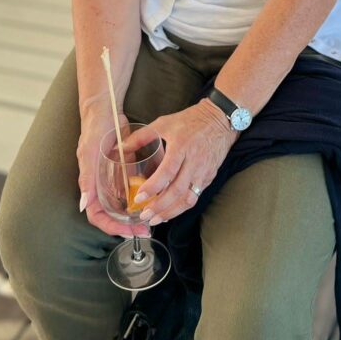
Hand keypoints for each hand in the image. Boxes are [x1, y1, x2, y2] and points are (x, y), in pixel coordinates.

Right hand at [76, 103, 149, 237]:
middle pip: (114, 213)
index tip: (127, 232)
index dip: (111, 226)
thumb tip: (84, 205)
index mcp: (91, 185)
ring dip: (138, 213)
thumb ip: (87, 178)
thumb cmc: (95, 129)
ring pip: (125, 203)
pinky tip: (157, 197)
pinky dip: (144, 195)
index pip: (98, 215)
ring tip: (153, 218)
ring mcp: (115, 178)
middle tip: (146, 229)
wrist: (107, 109)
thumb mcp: (90, 153)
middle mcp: (103, 185)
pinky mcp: (126, 169)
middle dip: (128, 225)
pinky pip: (135, 187)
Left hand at [122, 99, 237, 226]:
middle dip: (159, 207)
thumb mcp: (164, 123)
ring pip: (188, 199)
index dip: (153, 187)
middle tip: (144, 215)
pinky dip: (182, 206)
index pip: (167, 172)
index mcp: (181, 146)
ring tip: (156, 219)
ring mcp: (203, 171)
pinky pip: (195, 196)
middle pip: (177, 191)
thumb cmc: (190, 121)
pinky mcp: (209, 177)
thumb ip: (141, 137)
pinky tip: (170, 210)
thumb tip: (120, 148)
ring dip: (171, 212)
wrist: (219, 120)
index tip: (139, 197)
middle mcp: (194, 162)